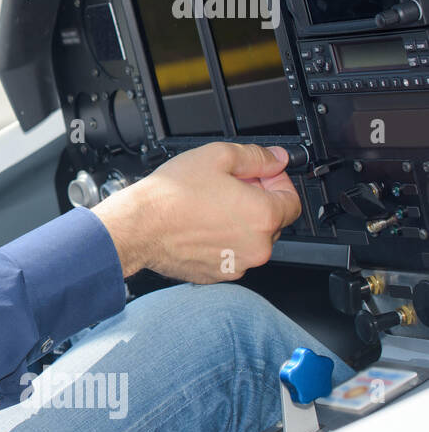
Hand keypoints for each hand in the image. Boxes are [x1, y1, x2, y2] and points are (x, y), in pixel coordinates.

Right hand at [91, 142, 299, 283]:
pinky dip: (222, 241)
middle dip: (256, 201)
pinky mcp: (217, 274)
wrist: (137, 227)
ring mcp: (237, 264)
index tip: (261, 176)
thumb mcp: (216, 156)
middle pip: (272, 221)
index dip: (278, 183)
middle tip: (228, 188)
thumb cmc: (170, 197)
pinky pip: (230, 254)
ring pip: (250, 239)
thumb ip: (256, 156)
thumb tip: (276, 158)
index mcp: (263, 216)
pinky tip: (200, 225)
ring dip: (239, 222)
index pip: (293, 200)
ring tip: (209, 207)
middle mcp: (257, 246)